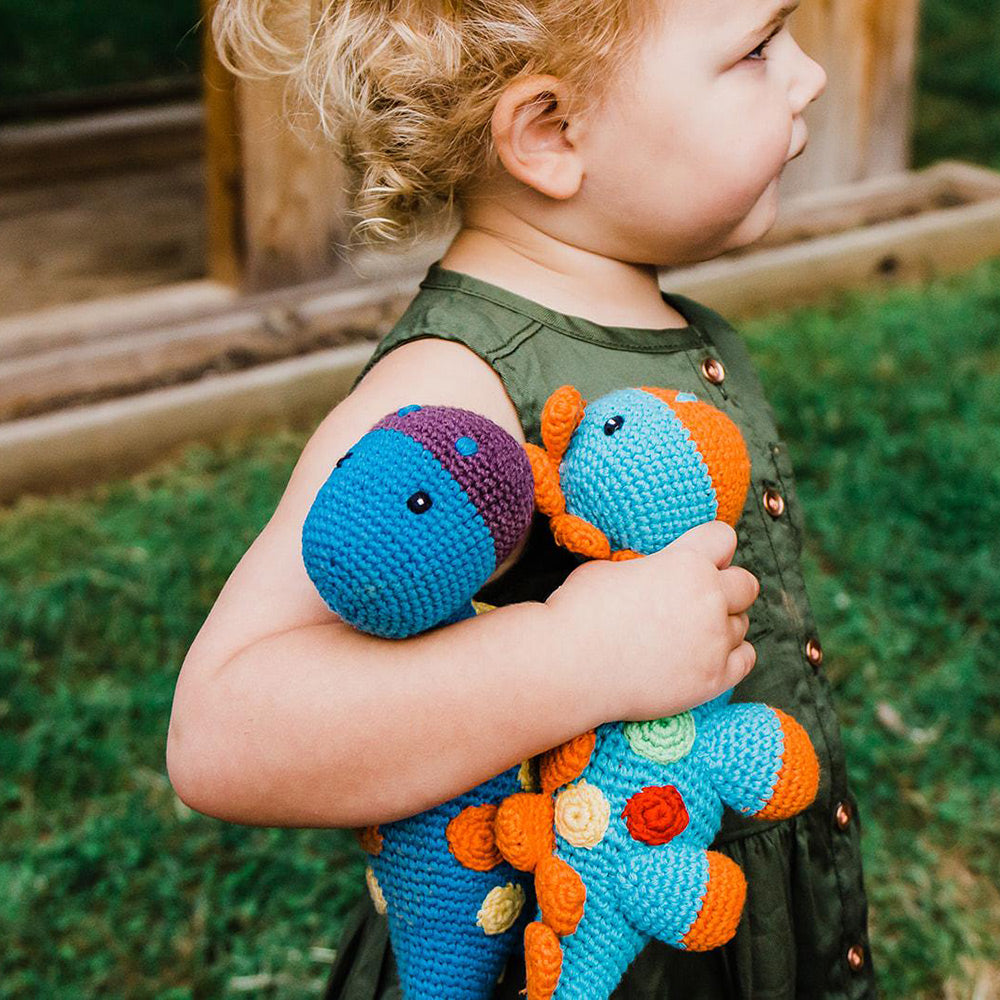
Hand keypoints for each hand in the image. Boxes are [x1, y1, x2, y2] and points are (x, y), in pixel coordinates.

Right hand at [545, 521, 758, 722]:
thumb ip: (648, 566)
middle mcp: (709, 599)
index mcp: (685, 563)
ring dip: (722, 624)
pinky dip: (729, 656)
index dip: (710, 547)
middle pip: (747, 584)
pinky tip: (702, 655)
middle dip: (726, 587)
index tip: (697, 559)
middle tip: (696, 600)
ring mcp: (714, 641)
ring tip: (688, 633)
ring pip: (743, 624)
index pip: (724, 538)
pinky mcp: (713, 679)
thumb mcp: (611, 567)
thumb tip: (653, 571)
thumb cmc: (579, 610)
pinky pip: (745, 659)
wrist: (567, 666)